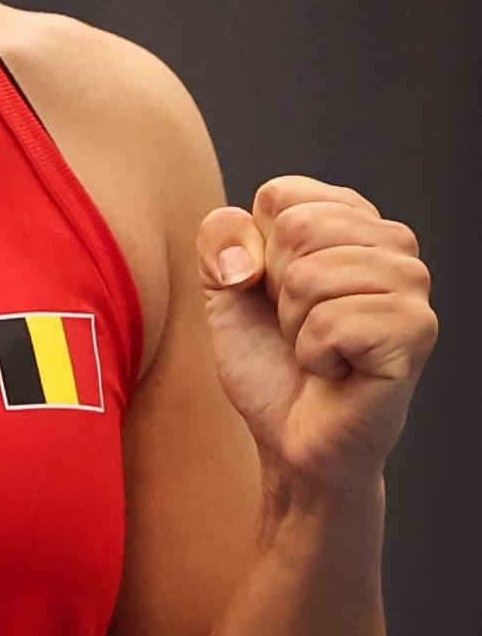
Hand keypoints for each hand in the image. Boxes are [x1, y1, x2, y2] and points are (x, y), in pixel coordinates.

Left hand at [197, 175, 437, 498]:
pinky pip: (332, 321)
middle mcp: (392, 242)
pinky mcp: (415, 330)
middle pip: (297, 229)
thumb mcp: (224, 289)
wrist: (292, 439)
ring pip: (311, 275)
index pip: (281, 195)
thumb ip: (219, 238)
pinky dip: (316, 354)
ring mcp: (411, 284)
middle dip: (277, 291)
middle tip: (300, 329)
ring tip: (319, 350)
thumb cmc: (269, 363)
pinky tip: (337, 370)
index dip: (257, 252)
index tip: (275, 295)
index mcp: (352, 219)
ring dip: (296, 326)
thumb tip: (246, 247)